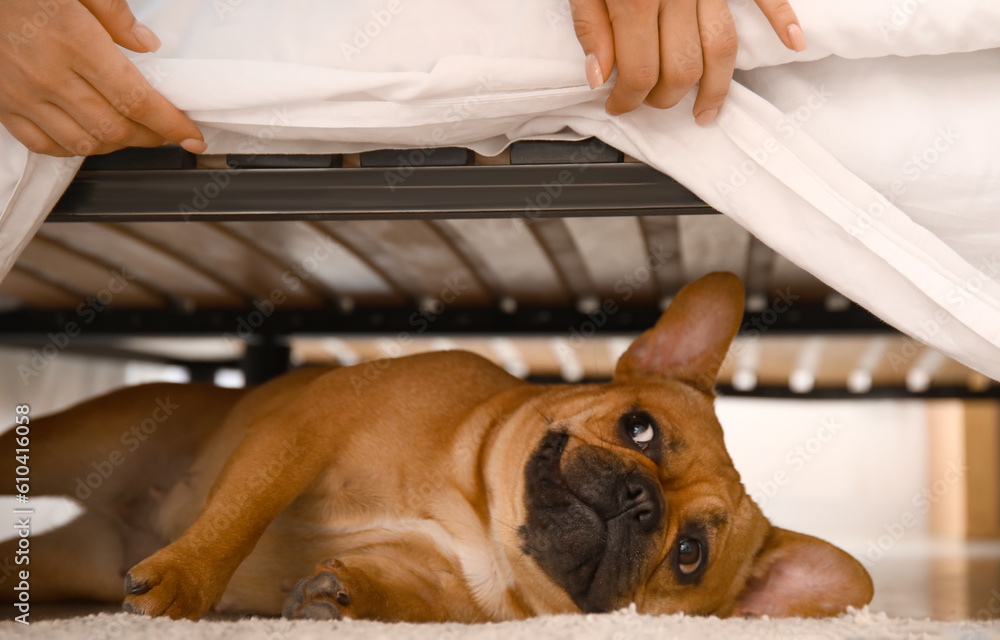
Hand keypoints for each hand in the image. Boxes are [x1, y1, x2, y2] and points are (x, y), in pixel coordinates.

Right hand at [0, 0, 204, 156]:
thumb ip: (115, 13)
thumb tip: (147, 44)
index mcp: (75, 42)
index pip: (136, 99)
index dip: (171, 124)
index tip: (192, 136)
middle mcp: (50, 75)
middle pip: (116, 128)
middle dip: (152, 137)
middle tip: (167, 131)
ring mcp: (23, 95)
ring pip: (85, 143)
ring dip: (118, 145)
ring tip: (134, 132)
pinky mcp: (3, 105)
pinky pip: (45, 145)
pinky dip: (75, 148)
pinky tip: (91, 136)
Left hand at [570, 0, 805, 123]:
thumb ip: (590, 24)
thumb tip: (598, 75)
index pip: (638, 71)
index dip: (626, 99)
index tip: (616, 104)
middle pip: (682, 68)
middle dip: (664, 99)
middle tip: (647, 103)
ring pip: (723, 47)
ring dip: (714, 87)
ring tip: (703, 110)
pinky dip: (782, 19)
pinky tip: (793, 42)